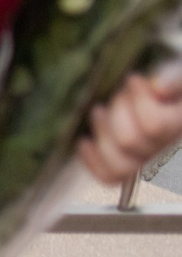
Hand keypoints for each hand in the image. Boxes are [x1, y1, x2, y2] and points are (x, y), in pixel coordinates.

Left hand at [80, 69, 181, 184]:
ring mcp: (148, 160)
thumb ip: (174, 80)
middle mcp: (166, 149)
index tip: (134, 79)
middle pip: (129, 141)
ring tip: (101, 111)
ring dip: (103, 132)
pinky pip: (110, 176)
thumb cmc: (173, 89)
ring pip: (119, 162)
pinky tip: (85, 143)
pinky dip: (92, 160)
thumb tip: (159, 88)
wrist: (171, 101)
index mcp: (178, 126)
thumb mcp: (178, 79)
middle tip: (122, 95)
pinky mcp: (130, 164)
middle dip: (118, 111)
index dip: (137, 101)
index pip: (154, 126)